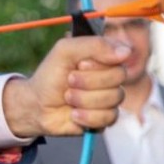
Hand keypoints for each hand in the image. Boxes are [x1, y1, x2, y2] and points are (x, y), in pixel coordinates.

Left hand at [3, 36, 127, 137]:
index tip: (79, 65)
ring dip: (83, 99)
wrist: (36, 105)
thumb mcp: (65, 51)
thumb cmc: (50, 75)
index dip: (97, 63)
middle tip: (69, 81)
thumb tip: (127, 52)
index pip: (120, 57)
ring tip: (68, 97)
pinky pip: (108, 117)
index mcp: (105, 58)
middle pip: (119, 77)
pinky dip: (86, 116)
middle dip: (87, 81)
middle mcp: (111, 77)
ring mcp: (110, 98)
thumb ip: (94, 45)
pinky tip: (73, 114)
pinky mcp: (106, 118)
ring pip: (114, 98)